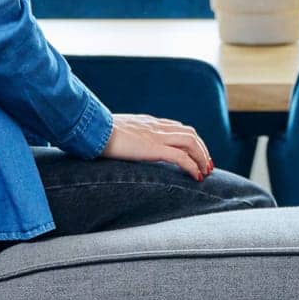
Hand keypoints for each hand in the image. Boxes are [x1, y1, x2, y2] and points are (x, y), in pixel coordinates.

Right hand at [99, 113, 213, 181]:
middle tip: (206, 165)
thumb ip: (123, 136)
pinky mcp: (154, 148)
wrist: (92, 129)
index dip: (190, 140)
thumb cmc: (96, 132)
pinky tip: (196, 177)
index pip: (177, 127)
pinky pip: (181, 157)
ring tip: (204, 172)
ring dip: (201, 157)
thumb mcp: (114, 131)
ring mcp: (156, 135)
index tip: (195, 153)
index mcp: (148, 122)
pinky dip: (192, 166)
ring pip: (191, 142)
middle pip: (190, 133)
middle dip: (202, 149)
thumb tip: (119, 144)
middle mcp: (156, 126)